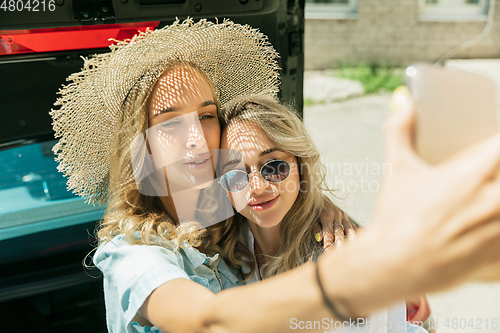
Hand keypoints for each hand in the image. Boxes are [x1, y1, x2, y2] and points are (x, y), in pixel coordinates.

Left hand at [316, 196, 357, 249]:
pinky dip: (358, 233)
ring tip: (354, 247)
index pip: (328, 230)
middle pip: (339, 230)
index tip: (327, 249)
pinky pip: (354, 227)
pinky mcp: (348, 219)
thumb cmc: (315, 210)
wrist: (322, 198)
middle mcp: (337, 214)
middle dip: (340, 241)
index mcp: (327, 214)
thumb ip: (316, 228)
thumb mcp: (313, 217)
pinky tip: (361, 240)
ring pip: (349, 229)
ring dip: (351, 239)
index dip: (328, 240)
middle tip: (340, 250)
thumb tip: (319, 238)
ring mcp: (344, 216)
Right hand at [370, 95, 499, 294]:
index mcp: (472, 174)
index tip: (495, 146)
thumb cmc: (396, 219)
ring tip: (485, 203)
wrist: (393, 264)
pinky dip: (499, 229)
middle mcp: (494, 201)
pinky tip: (485, 226)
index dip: (499, 143)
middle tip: (488, 177)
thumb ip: (400, 130)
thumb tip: (403, 103)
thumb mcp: (397, 169)